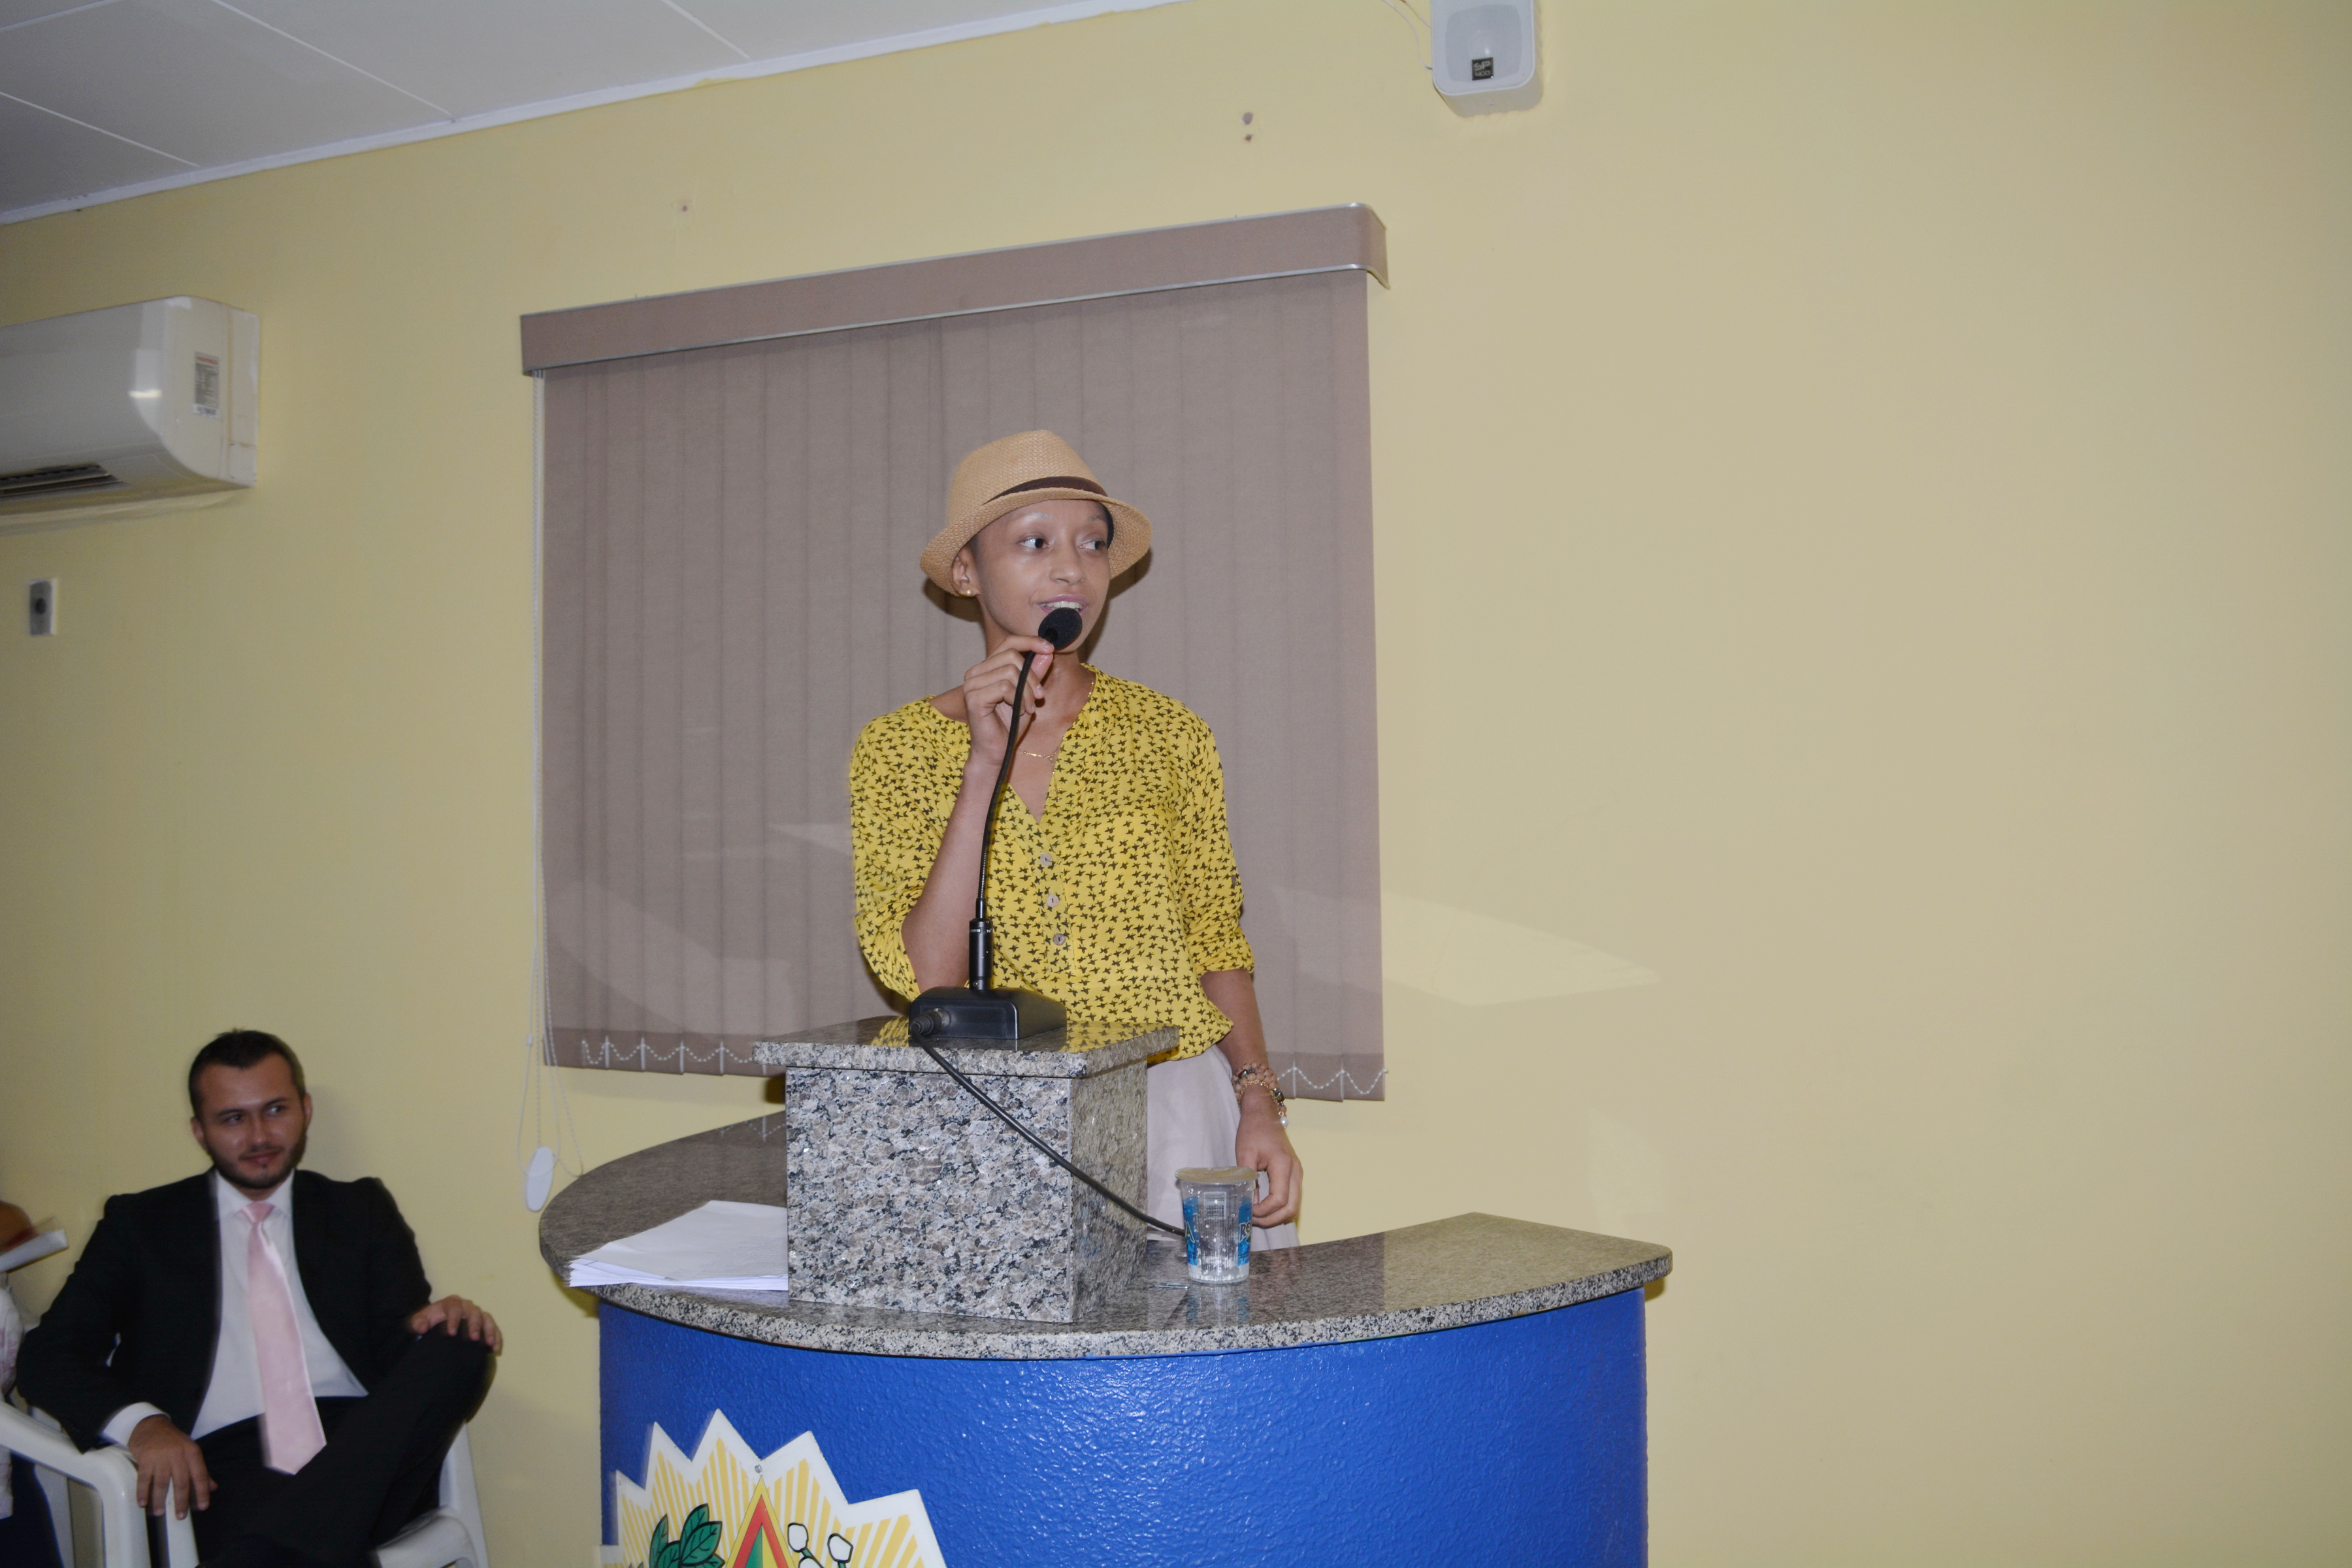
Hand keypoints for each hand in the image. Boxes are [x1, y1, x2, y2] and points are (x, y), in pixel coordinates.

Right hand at [126, 1415, 211, 1517]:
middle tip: (180, 1516)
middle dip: (181, 1501)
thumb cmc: (173, 1442)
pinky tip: (143, 1503)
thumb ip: (201, 1470)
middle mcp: (178, 1455)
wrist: (151, 1426)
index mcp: (192, 1453)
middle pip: (181, 1482)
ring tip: (159, 1513)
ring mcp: (161, 1457)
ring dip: (160, 1500)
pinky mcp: (145, 1459)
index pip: (200, 1475)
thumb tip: (212, 1488)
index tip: (203, 1507)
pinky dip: (143, 1493)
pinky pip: (144, 1479)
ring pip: (162, 1483)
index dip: (202, 1492)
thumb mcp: (190, 1451)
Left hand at [407, 1294, 502, 1352]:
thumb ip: (418, 1323)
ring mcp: (476, 1314)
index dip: (453, 1319)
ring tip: (489, 1343)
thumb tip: (423, 1328)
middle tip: (473, 1338)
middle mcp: (465, 1306)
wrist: (434, 1324)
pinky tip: (495, 1349)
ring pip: (486, 1318)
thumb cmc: (427, 1322)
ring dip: (489, 1330)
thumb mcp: (417, 1321)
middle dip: (474, 1324)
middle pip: (473, 1311)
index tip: (451, 1333)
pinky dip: (495, 1337)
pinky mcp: (482, 1323)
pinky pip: (492, 1327)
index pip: (454, 1307)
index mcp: (451, 1303)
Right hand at [957, 638, 1056, 775]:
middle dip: (1032, 676)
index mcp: (986, 669)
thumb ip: (1035, 673)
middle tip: (1039, 697)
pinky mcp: (973, 698)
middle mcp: (975, 673)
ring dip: (1027, 691)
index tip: (1050, 649)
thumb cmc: (1009, 725)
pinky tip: (1021, 712)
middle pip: (1011, 655)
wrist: (996, 752)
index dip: (1030, 642)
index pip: (1008, 642)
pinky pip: (1005, 687)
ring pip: (1010, 671)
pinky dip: (1019, 699)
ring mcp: (971, 685)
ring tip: (1028, 708)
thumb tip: (1047, 651)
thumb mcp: (1028, 694)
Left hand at [1235, 1098, 1302, 1226]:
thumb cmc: (1254, 1129)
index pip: (1279, 1199)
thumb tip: (1249, 1203)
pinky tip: (1265, 1208)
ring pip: (1295, 1205)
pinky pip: (1293, 1198)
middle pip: (1292, 1208)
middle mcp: (1295, 1171)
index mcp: (1283, 1164)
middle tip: (1252, 1219)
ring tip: (1257, 1215)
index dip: (1264, 1211)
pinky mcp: (1294, 1173)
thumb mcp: (1245, 1154)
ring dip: (1277, 1215)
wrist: (1264, 1113)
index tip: (1248, 1211)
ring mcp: (1297, 1172)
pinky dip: (1281, 1208)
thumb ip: (1248, 1179)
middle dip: (1272, 1219)